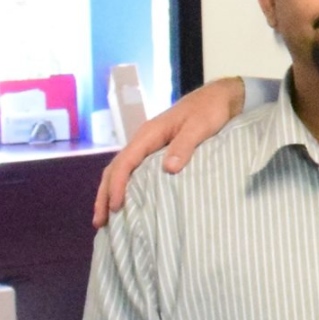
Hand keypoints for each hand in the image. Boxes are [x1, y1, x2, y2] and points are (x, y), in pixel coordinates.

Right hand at [94, 78, 246, 226]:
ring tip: (105, 218)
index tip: (116, 207)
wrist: (219, 98)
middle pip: (115, 169)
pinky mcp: (157, 150)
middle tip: (99, 222)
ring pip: (121, 170)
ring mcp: (148, 145)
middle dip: (105, 195)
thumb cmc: (209, 110)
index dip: (118, 185)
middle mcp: (143, 140)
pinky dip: (126, 186)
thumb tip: (168, 169)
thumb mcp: (200, 127)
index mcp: (149, 134)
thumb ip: (184, 146)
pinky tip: (128, 201)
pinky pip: (135, 170)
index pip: (125, 162)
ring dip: (110, 192)